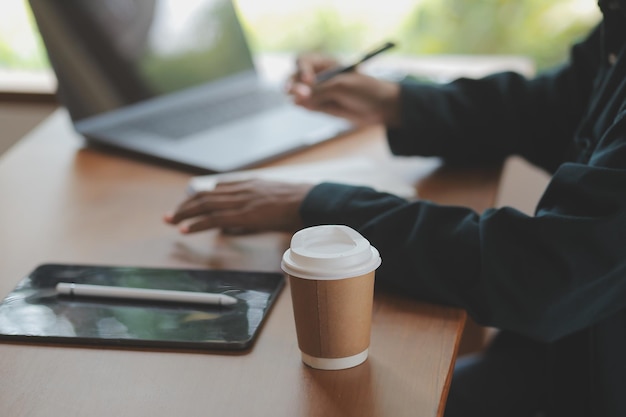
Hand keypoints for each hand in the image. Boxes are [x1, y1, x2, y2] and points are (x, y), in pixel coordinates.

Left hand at [164, 179, 314, 233]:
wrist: (310, 200)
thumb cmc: (300, 201)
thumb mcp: (277, 196)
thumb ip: (261, 201)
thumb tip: (251, 216)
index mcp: (249, 184)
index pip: (217, 189)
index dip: (199, 197)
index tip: (188, 205)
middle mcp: (241, 189)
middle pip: (205, 195)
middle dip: (185, 206)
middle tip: (170, 215)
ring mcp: (242, 201)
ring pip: (205, 205)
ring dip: (184, 214)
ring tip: (170, 221)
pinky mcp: (244, 213)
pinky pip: (214, 218)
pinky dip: (197, 223)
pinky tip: (185, 229)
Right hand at [286, 53, 401, 127]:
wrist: (381, 108)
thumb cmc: (364, 90)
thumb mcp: (341, 86)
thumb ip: (318, 91)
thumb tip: (296, 99)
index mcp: (325, 63)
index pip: (302, 62)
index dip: (301, 70)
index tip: (309, 81)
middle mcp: (319, 76)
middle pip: (295, 77)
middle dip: (293, 84)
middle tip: (297, 94)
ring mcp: (319, 91)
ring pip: (298, 93)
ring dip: (298, 97)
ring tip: (308, 103)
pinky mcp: (321, 106)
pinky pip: (306, 105)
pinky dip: (306, 106)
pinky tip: (313, 107)